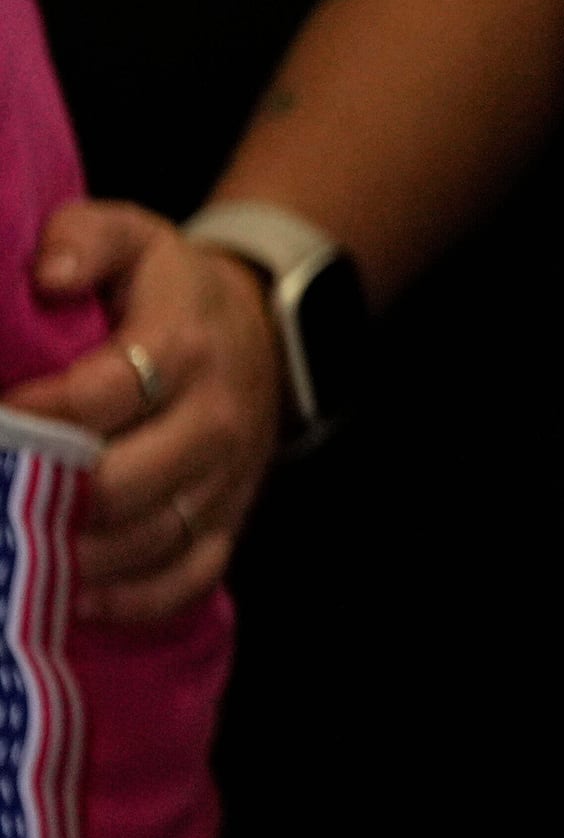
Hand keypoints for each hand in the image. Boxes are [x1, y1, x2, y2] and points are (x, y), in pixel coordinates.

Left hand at [9, 201, 283, 619]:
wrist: (264, 329)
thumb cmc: (171, 290)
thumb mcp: (134, 237)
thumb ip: (84, 238)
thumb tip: (49, 276)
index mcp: (187, 345)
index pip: (102, 395)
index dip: (34, 416)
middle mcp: (214, 419)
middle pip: (122, 482)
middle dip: (41, 496)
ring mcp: (226, 478)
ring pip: (147, 537)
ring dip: (72, 555)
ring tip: (11, 547)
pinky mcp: (229, 520)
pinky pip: (186, 578)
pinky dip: (130, 600)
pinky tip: (73, 597)